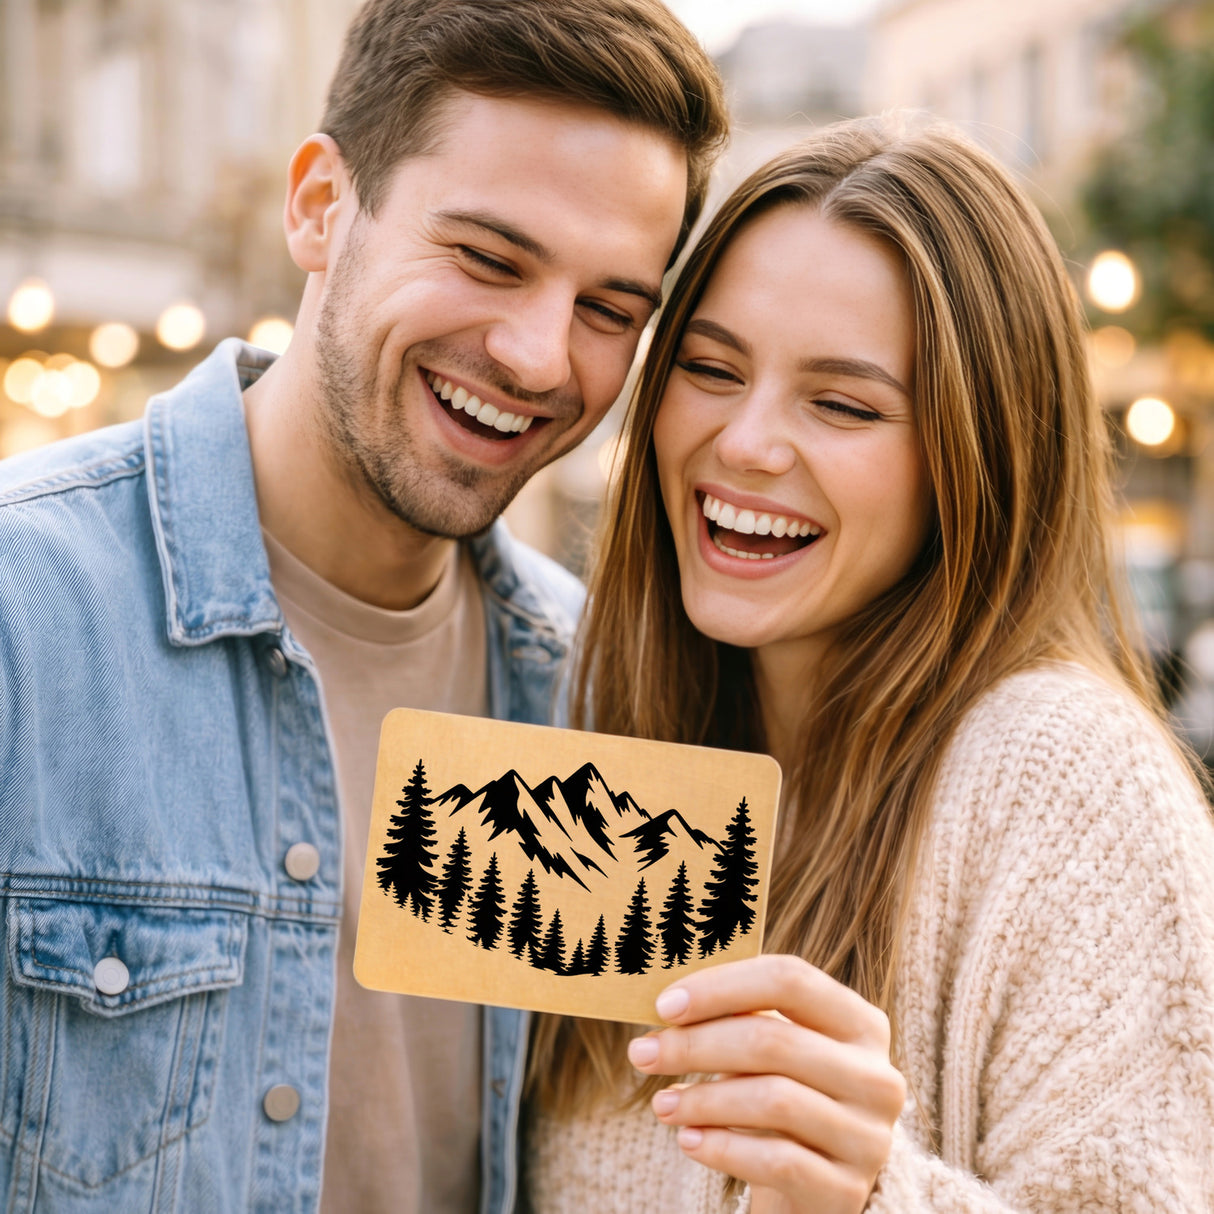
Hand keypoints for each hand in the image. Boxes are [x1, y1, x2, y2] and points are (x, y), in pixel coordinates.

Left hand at [626, 954, 904, 1213]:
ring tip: (661, 1103)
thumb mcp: (774, 1051)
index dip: (721, 987)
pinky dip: (723, 1148)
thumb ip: (738, 1018)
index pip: (790, 979)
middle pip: (774, 1040)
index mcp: (860, 1022)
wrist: (815, 1185)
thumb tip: (667, 1000)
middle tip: (643, 1053)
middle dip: (697, 1045)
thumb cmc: (781, 1095)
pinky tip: (688, 1140)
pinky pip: (777, 1161)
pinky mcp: (846, 1189)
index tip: (665, 1004)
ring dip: (703, 1099)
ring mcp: (868, 1136)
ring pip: (774, 1100)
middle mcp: (876, 1075)